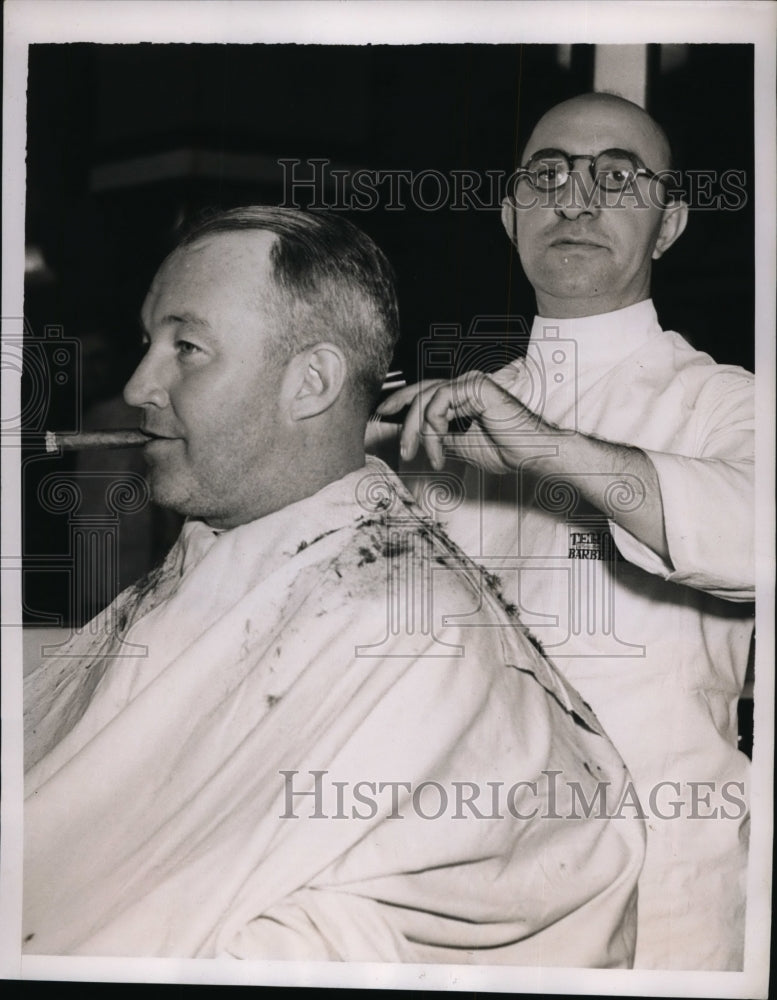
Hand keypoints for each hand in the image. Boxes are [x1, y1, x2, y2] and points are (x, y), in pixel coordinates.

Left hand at [376, 371, 541, 472]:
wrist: (531, 454)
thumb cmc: (506, 450)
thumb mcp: (461, 446)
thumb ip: (438, 437)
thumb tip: (412, 437)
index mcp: (463, 394)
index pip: (424, 391)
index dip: (401, 400)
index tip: (383, 414)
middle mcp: (465, 384)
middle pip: (421, 394)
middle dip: (405, 423)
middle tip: (404, 450)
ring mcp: (470, 382)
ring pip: (426, 400)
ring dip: (422, 433)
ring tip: (434, 457)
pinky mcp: (475, 386)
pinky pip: (438, 403)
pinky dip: (434, 428)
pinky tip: (442, 446)